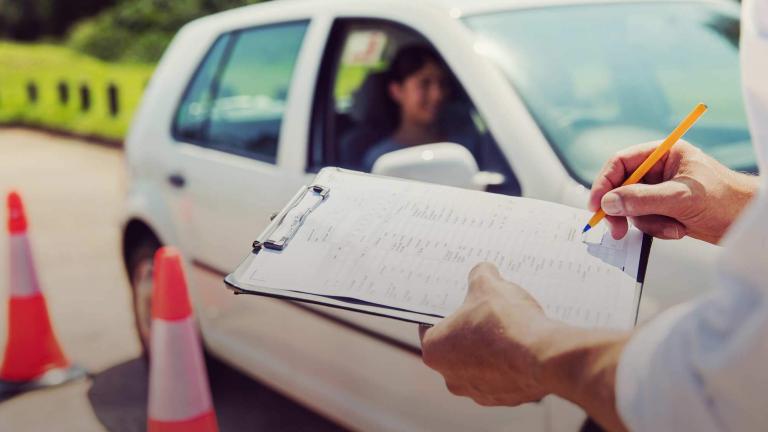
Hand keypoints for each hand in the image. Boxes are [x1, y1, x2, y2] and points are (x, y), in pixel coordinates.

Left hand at [419, 263, 630, 430]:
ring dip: (491, 348)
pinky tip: (523, 345)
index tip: (459, 302)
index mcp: (434, 351)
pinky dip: (511, 363)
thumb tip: (483, 272)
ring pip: (480, 364)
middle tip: (487, 311)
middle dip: (470, 330)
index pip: (430, 326)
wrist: (543, 356)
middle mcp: (451, 377)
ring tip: (510, 327)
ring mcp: (478, 392)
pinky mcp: (505, 398)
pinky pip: (503, 376)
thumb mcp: (488, 284)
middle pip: (456, 347)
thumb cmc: (505, 322)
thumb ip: (480, 275)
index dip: (446, 311)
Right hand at [589, 141, 758, 243]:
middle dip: (622, 210)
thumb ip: (642, 199)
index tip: (597, 205)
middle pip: (621, 187)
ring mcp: (661, 191)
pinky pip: (645, 220)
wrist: (749, 222)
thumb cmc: (726, 200)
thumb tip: (608, 203)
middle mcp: (659, 170)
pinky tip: (678, 230)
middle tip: (616, 230)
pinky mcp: (665, 209)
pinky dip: (657, 229)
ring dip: (648, 223)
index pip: (621, 163)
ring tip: (672, 227)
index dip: (604, 183)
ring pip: (632, 208)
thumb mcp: (680, 197)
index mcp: (663, 154)